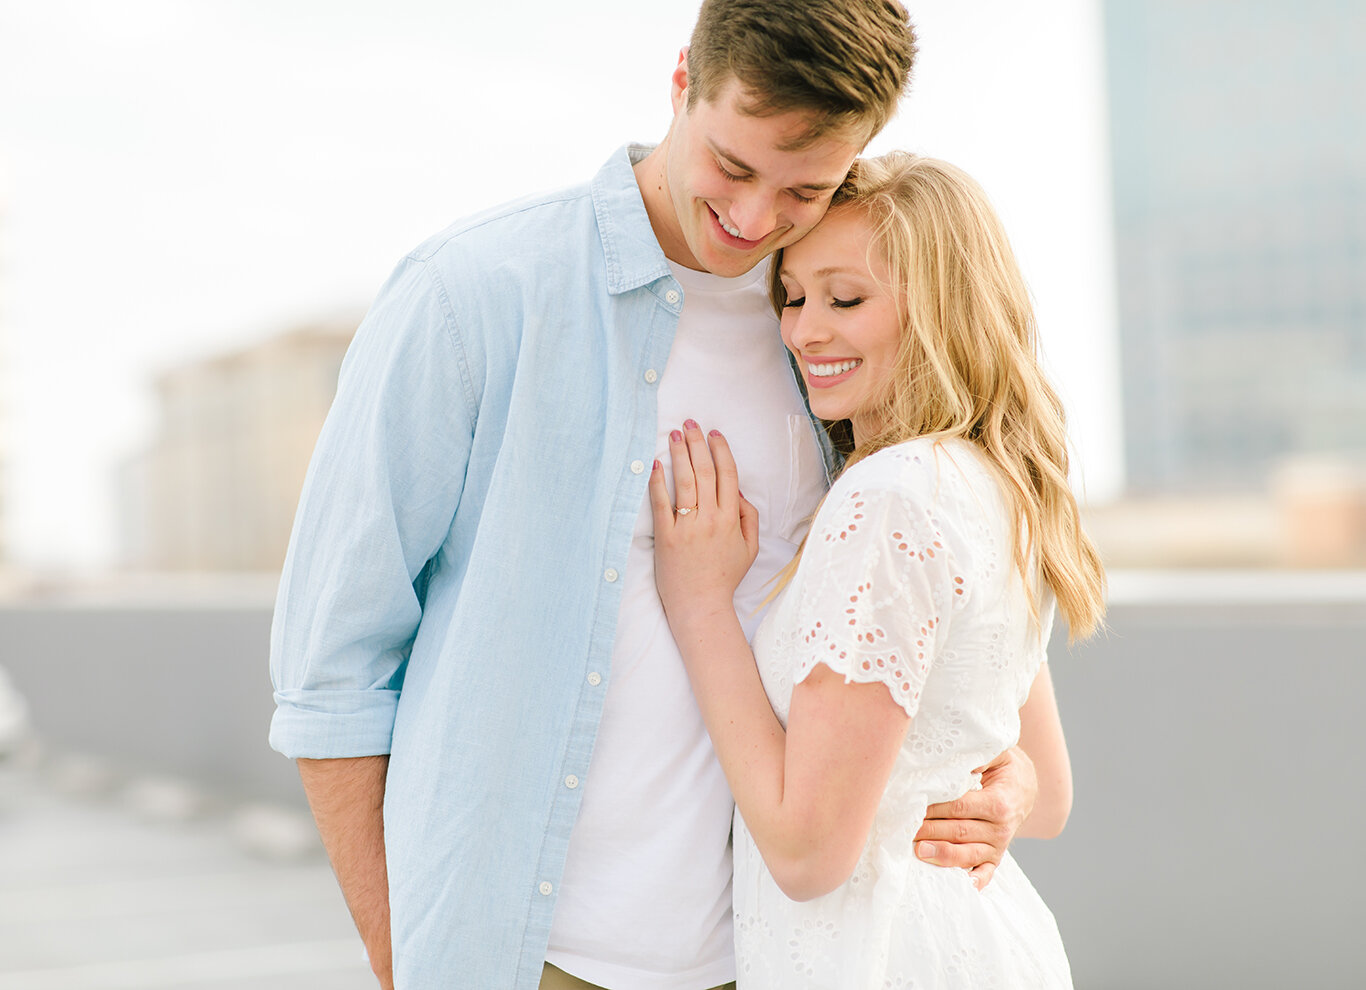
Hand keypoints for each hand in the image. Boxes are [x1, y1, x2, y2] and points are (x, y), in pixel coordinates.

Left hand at [649, 420, 758, 622]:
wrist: (700, 606)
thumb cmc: (724, 577)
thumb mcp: (749, 549)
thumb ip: (748, 517)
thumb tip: (740, 491)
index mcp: (732, 520)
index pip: (728, 476)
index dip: (721, 451)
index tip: (714, 434)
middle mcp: (710, 519)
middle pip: (705, 472)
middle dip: (698, 444)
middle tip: (690, 424)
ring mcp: (687, 527)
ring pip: (685, 482)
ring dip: (679, 454)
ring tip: (674, 435)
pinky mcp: (666, 537)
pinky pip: (661, 504)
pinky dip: (658, 482)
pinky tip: (656, 465)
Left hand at [913, 745, 1037, 888]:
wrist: (1025, 786)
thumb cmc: (1003, 767)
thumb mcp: (995, 753)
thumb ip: (977, 756)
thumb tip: (954, 762)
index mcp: (998, 802)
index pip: (959, 807)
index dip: (934, 809)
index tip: (912, 808)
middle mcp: (1000, 827)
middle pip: (959, 832)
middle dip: (930, 832)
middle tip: (905, 831)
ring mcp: (998, 845)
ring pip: (967, 855)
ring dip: (942, 856)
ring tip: (919, 852)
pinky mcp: (995, 857)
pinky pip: (985, 872)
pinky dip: (974, 881)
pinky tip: (960, 886)